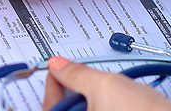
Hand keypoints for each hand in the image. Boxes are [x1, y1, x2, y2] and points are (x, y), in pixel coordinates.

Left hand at [43, 57, 170, 110]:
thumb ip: (76, 73)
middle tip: (83, 77)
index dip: (53, 83)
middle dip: (73, 93)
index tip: (58, 68)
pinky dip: (105, 108)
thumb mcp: (104, 85)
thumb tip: (57, 64)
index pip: (50, 106)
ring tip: (109, 92)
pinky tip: (120, 103)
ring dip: (92, 101)